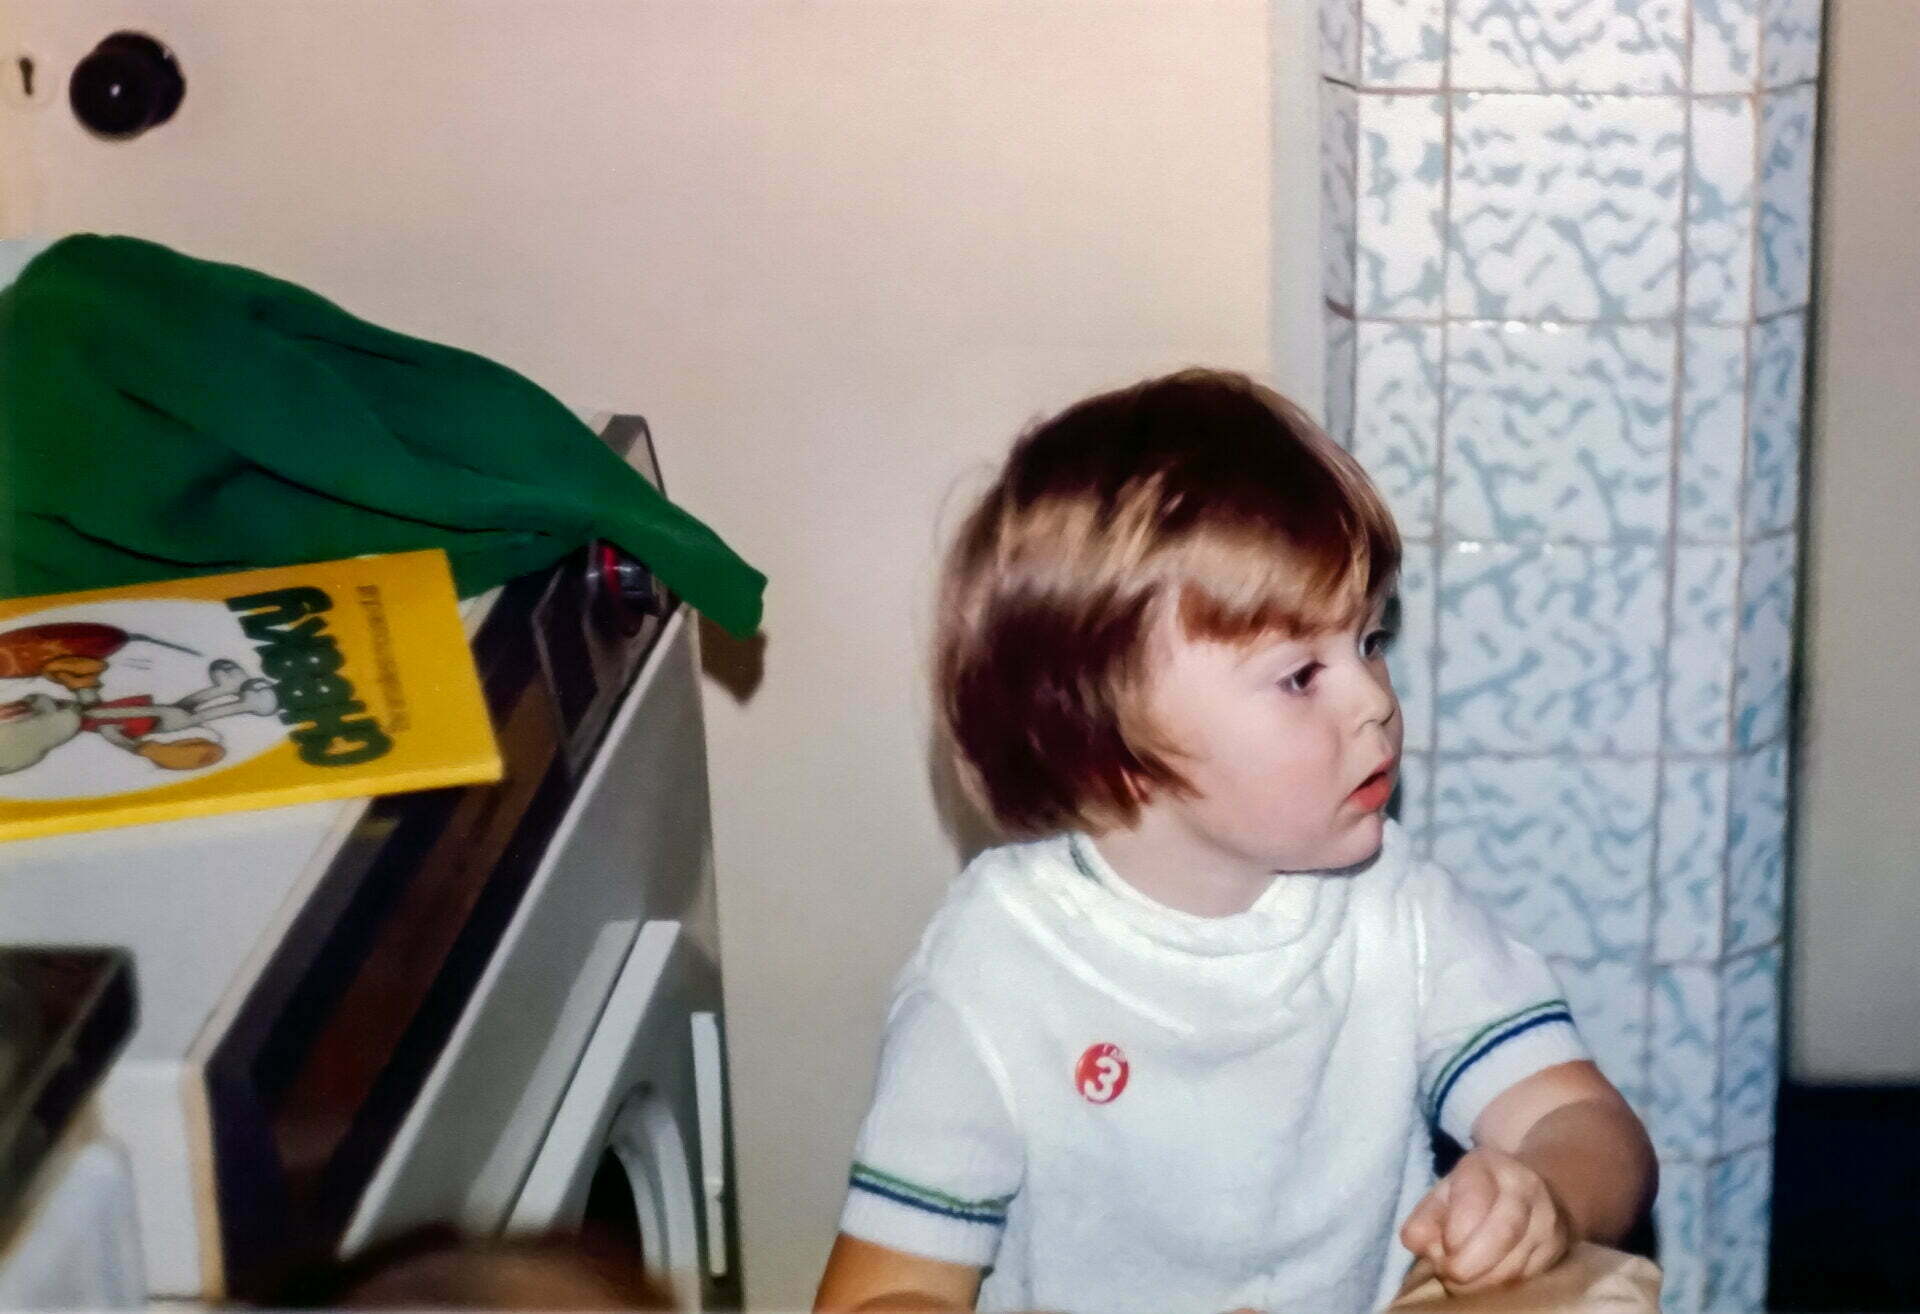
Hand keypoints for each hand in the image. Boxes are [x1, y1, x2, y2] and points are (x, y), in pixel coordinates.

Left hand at [1398, 1147, 1572, 1293]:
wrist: (1536, 1192)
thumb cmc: (1477, 1194)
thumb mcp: (1446, 1191)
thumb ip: (1426, 1215)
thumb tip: (1414, 1242)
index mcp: (1490, 1165)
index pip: (1475, 1197)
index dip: (1455, 1230)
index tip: (1441, 1249)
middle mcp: (1527, 1188)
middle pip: (1503, 1231)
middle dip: (1469, 1263)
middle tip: (1448, 1273)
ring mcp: (1548, 1221)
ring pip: (1516, 1262)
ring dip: (1481, 1281)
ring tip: (1460, 1280)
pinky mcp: (1557, 1251)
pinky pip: (1526, 1279)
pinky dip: (1499, 1289)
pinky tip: (1482, 1283)